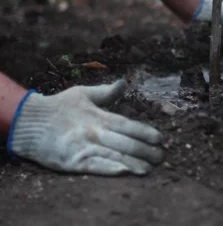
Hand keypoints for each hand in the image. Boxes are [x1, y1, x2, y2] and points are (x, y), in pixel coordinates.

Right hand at [7, 79, 164, 175]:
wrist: (28, 122)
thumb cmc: (58, 107)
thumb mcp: (82, 94)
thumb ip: (106, 92)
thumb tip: (124, 82)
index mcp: (98, 116)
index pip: (128, 125)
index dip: (145, 132)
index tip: (161, 138)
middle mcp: (94, 132)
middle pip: (126, 143)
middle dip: (146, 151)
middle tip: (161, 157)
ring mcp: (83, 147)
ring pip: (114, 156)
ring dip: (134, 163)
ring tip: (149, 169)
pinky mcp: (72, 162)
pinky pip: (94, 166)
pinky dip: (109, 169)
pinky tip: (124, 172)